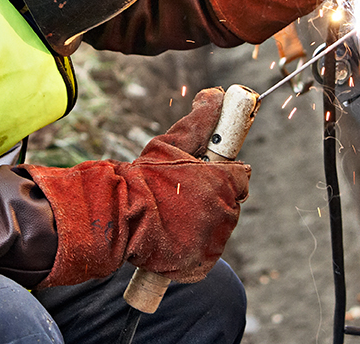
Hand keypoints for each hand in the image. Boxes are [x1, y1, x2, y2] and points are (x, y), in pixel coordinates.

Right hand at [23, 88, 250, 286]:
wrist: (119, 215)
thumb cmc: (145, 176)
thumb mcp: (171, 142)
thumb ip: (199, 119)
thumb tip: (215, 94)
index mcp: (223, 182)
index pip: (240, 176)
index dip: (224, 172)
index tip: (206, 172)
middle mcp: (225, 212)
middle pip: (230, 202)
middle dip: (213, 196)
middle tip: (183, 193)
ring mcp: (214, 241)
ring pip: (218, 226)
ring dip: (203, 220)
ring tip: (174, 213)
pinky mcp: (202, 263)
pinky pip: (206, 251)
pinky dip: (194, 245)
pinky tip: (174, 233)